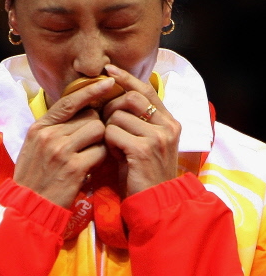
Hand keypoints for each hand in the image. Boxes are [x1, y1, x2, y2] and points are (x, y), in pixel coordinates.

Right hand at [14, 77, 115, 207]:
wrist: (29, 207)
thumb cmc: (34, 176)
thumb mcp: (35, 146)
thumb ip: (54, 128)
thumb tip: (82, 110)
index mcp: (39, 127)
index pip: (69, 100)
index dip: (90, 90)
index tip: (108, 82)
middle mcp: (49, 135)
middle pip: (90, 116)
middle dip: (96, 126)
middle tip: (92, 141)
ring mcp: (61, 150)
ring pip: (98, 130)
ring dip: (100, 141)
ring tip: (90, 154)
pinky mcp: (74, 167)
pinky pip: (100, 151)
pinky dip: (100, 158)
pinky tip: (90, 167)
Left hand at [102, 64, 180, 195]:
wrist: (155, 204)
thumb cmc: (144, 174)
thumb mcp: (146, 143)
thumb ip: (136, 122)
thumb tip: (114, 98)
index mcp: (170, 122)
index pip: (146, 89)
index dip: (126, 78)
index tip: (109, 70)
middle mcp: (168, 126)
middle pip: (130, 97)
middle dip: (111, 105)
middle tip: (106, 121)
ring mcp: (157, 137)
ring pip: (118, 115)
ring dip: (109, 128)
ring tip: (115, 145)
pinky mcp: (143, 149)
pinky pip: (113, 132)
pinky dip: (108, 142)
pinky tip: (115, 155)